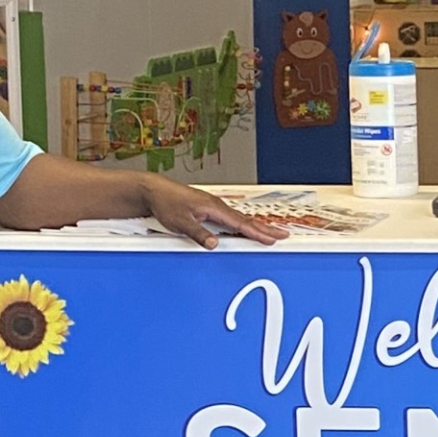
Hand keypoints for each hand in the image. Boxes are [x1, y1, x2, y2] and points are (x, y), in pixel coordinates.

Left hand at [146, 180, 287, 247]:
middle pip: (246, 220)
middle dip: (265, 228)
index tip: (273, 238)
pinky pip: (232, 218)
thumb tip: (214, 245)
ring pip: (240, 219)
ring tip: (271, 233)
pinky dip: (244, 224)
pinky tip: (246, 228)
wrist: (154, 191)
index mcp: (214, 208)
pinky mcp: (208, 209)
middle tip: (283, 234)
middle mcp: (217, 206)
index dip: (258, 233)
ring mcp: (214, 207)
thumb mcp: (181, 222)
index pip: (241, 224)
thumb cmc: (166, 203)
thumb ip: (199, 234)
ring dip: (257, 226)